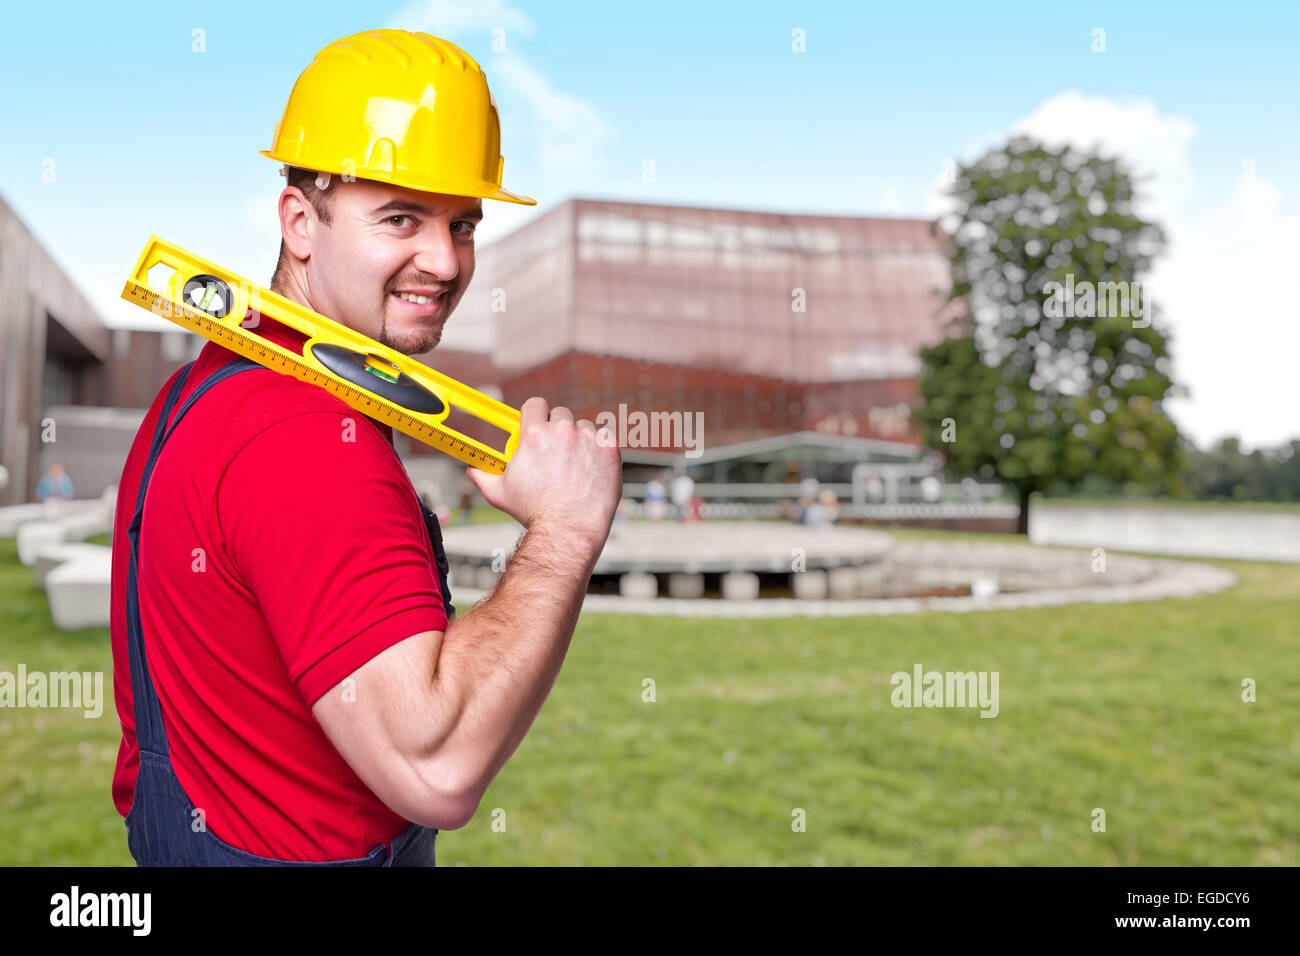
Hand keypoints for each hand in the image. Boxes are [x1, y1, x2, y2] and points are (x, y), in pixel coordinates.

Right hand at [465, 397, 622, 550]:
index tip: (538, 425)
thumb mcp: (499, 493)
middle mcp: (562, 431)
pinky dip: (599, 449)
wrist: (567, 529)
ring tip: (575, 464)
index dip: (536, 414)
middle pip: (561, 414)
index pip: (536, 404)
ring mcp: (588, 439)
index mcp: (534, 434)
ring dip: (580, 439)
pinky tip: (591, 467)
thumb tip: (471, 468)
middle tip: (556, 451)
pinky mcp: (609, 450)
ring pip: (583, 427)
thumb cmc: (534, 513)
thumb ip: (482, 475)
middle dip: (557, 428)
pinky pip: (604, 438)